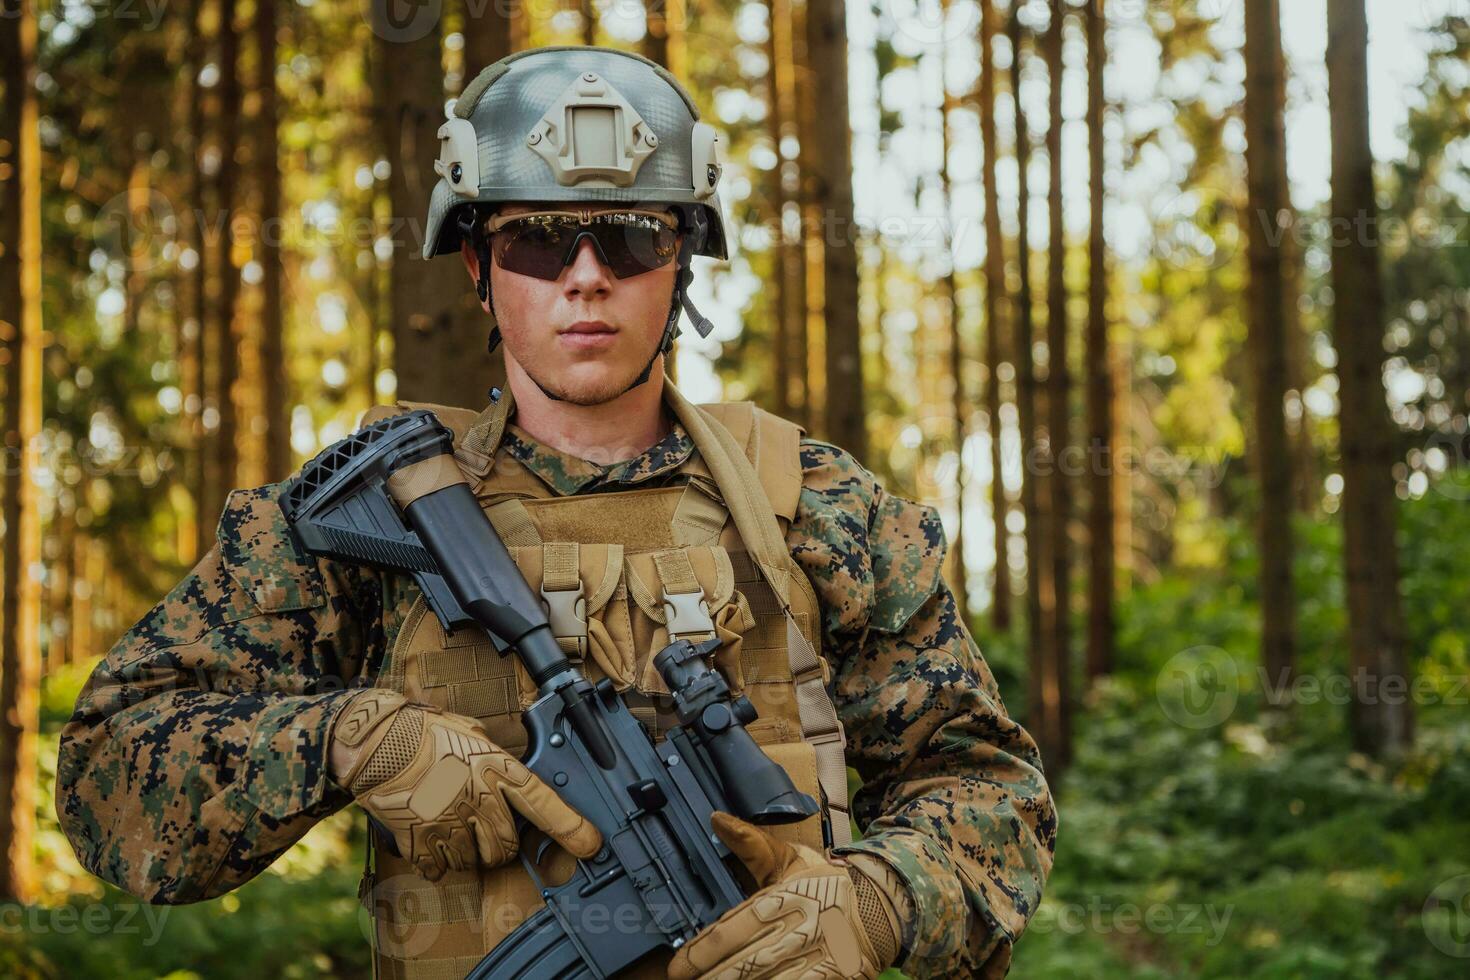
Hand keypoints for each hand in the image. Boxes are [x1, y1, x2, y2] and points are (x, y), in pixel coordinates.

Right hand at [328, 689, 601, 879]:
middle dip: (503, 848)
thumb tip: (503, 767)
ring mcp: (449, 822)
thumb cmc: (423, 729)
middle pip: (508, 847)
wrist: (376, 740)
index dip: (572, 828)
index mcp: (495, 770)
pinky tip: (429, 843)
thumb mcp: (470, 732)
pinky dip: (435, 863)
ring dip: (467, 855)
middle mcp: (478, 800)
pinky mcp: (421, 838)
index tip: (590, 845)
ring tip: (452, 831)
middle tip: (488, 834)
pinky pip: (438, 868)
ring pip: (473, 862)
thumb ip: (492, 755)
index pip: (544, 804)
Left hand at [667, 812, 902, 979]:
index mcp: (783, 896)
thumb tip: (716, 819)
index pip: (732, 929)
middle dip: (713, 976)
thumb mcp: (789, 861)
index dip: (701, 952)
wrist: (885, 906)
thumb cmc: (828, 885)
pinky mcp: (834, 975)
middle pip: (745, 961)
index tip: (678, 968)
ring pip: (766, 979)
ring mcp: (817, 955)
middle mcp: (798, 926)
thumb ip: (750, 845)